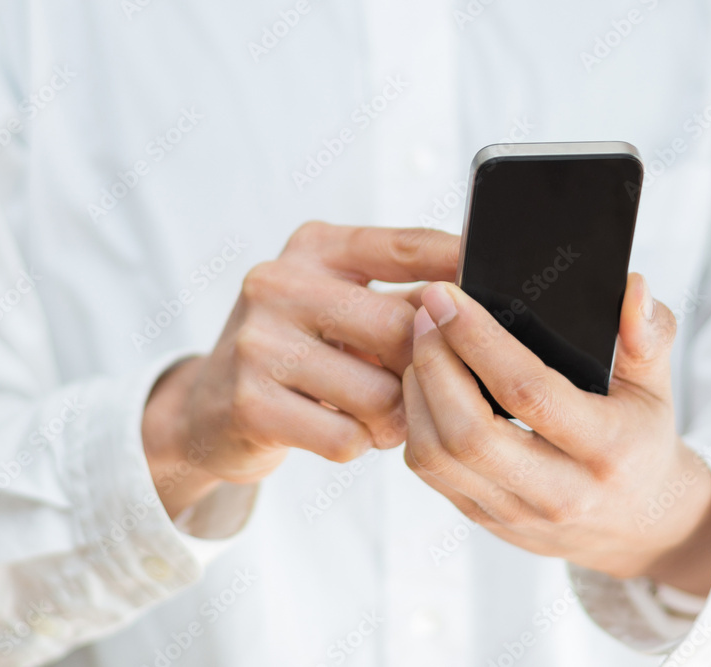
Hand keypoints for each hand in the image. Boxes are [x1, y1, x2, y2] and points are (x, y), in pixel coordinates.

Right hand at [143, 222, 458, 518]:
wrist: (208, 409)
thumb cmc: (296, 352)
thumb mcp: (336, 306)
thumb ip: (400, 298)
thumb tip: (482, 305)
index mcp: (314, 248)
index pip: (405, 245)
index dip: (460, 263)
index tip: (503, 279)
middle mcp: (279, 282)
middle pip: (402, 328)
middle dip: (423, 370)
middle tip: (418, 387)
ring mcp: (258, 342)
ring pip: (380, 393)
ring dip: (393, 418)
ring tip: (377, 414)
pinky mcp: (250, 402)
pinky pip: (347, 438)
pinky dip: (358, 445)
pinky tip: (342, 431)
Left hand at [403, 274, 710, 594]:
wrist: (641, 524)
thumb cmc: (642, 440)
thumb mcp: (658, 384)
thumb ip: (650, 333)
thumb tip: (632, 288)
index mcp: (607, 450)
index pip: (527, 392)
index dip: (478, 340)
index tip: (448, 297)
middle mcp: (561, 491)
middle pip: (468, 432)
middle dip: (435, 364)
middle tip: (425, 316)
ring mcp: (518, 512)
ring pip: (436, 456)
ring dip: (417, 393)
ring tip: (421, 346)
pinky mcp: (485, 518)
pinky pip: (431, 473)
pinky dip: (415, 423)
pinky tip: (424, 386)